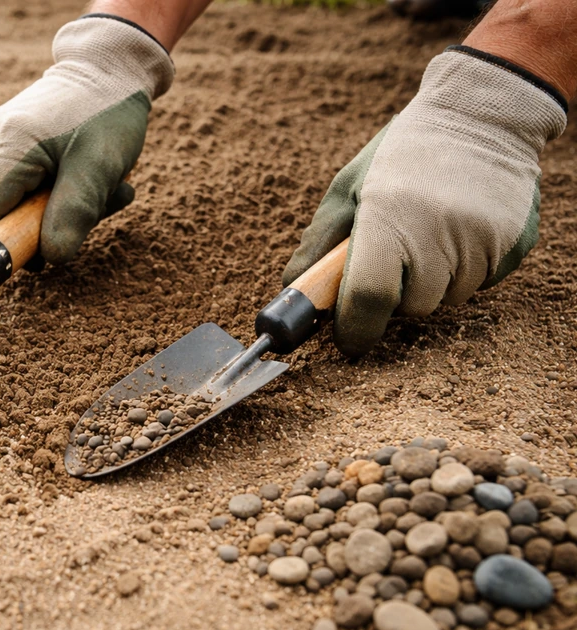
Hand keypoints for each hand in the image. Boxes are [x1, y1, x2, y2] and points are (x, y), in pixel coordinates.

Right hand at [0, 16, 172, 266]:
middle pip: (2, 209)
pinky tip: (98, 185)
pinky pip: (33, 184)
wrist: (115, 65)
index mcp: (11, 147)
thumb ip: (74, 213)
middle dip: (41, 230)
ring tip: (107, 194)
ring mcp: (7, 141)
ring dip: (63, 211)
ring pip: (23, 200)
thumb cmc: (109, 111)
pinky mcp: (21, 143)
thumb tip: (51, 257)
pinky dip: (64, 194)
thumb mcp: (100, 166)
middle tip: (83, 228)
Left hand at [283, 47, 566, 356]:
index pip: (369, 298)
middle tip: (396, 251)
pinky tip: (459, 230)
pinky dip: (465, 269)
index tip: (348, 338)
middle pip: (411, 307)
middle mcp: (438, 232)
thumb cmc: (400, 154)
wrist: (480, 113)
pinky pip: (481, 283)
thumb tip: (292, 292)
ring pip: (446, 299)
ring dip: (432, 281)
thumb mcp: (348, 189)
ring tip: (429, 232)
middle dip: (396, 293)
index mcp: (387, 218)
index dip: (355, 328)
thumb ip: (317, 245)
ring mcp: (482, 240)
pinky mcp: (514, 244)